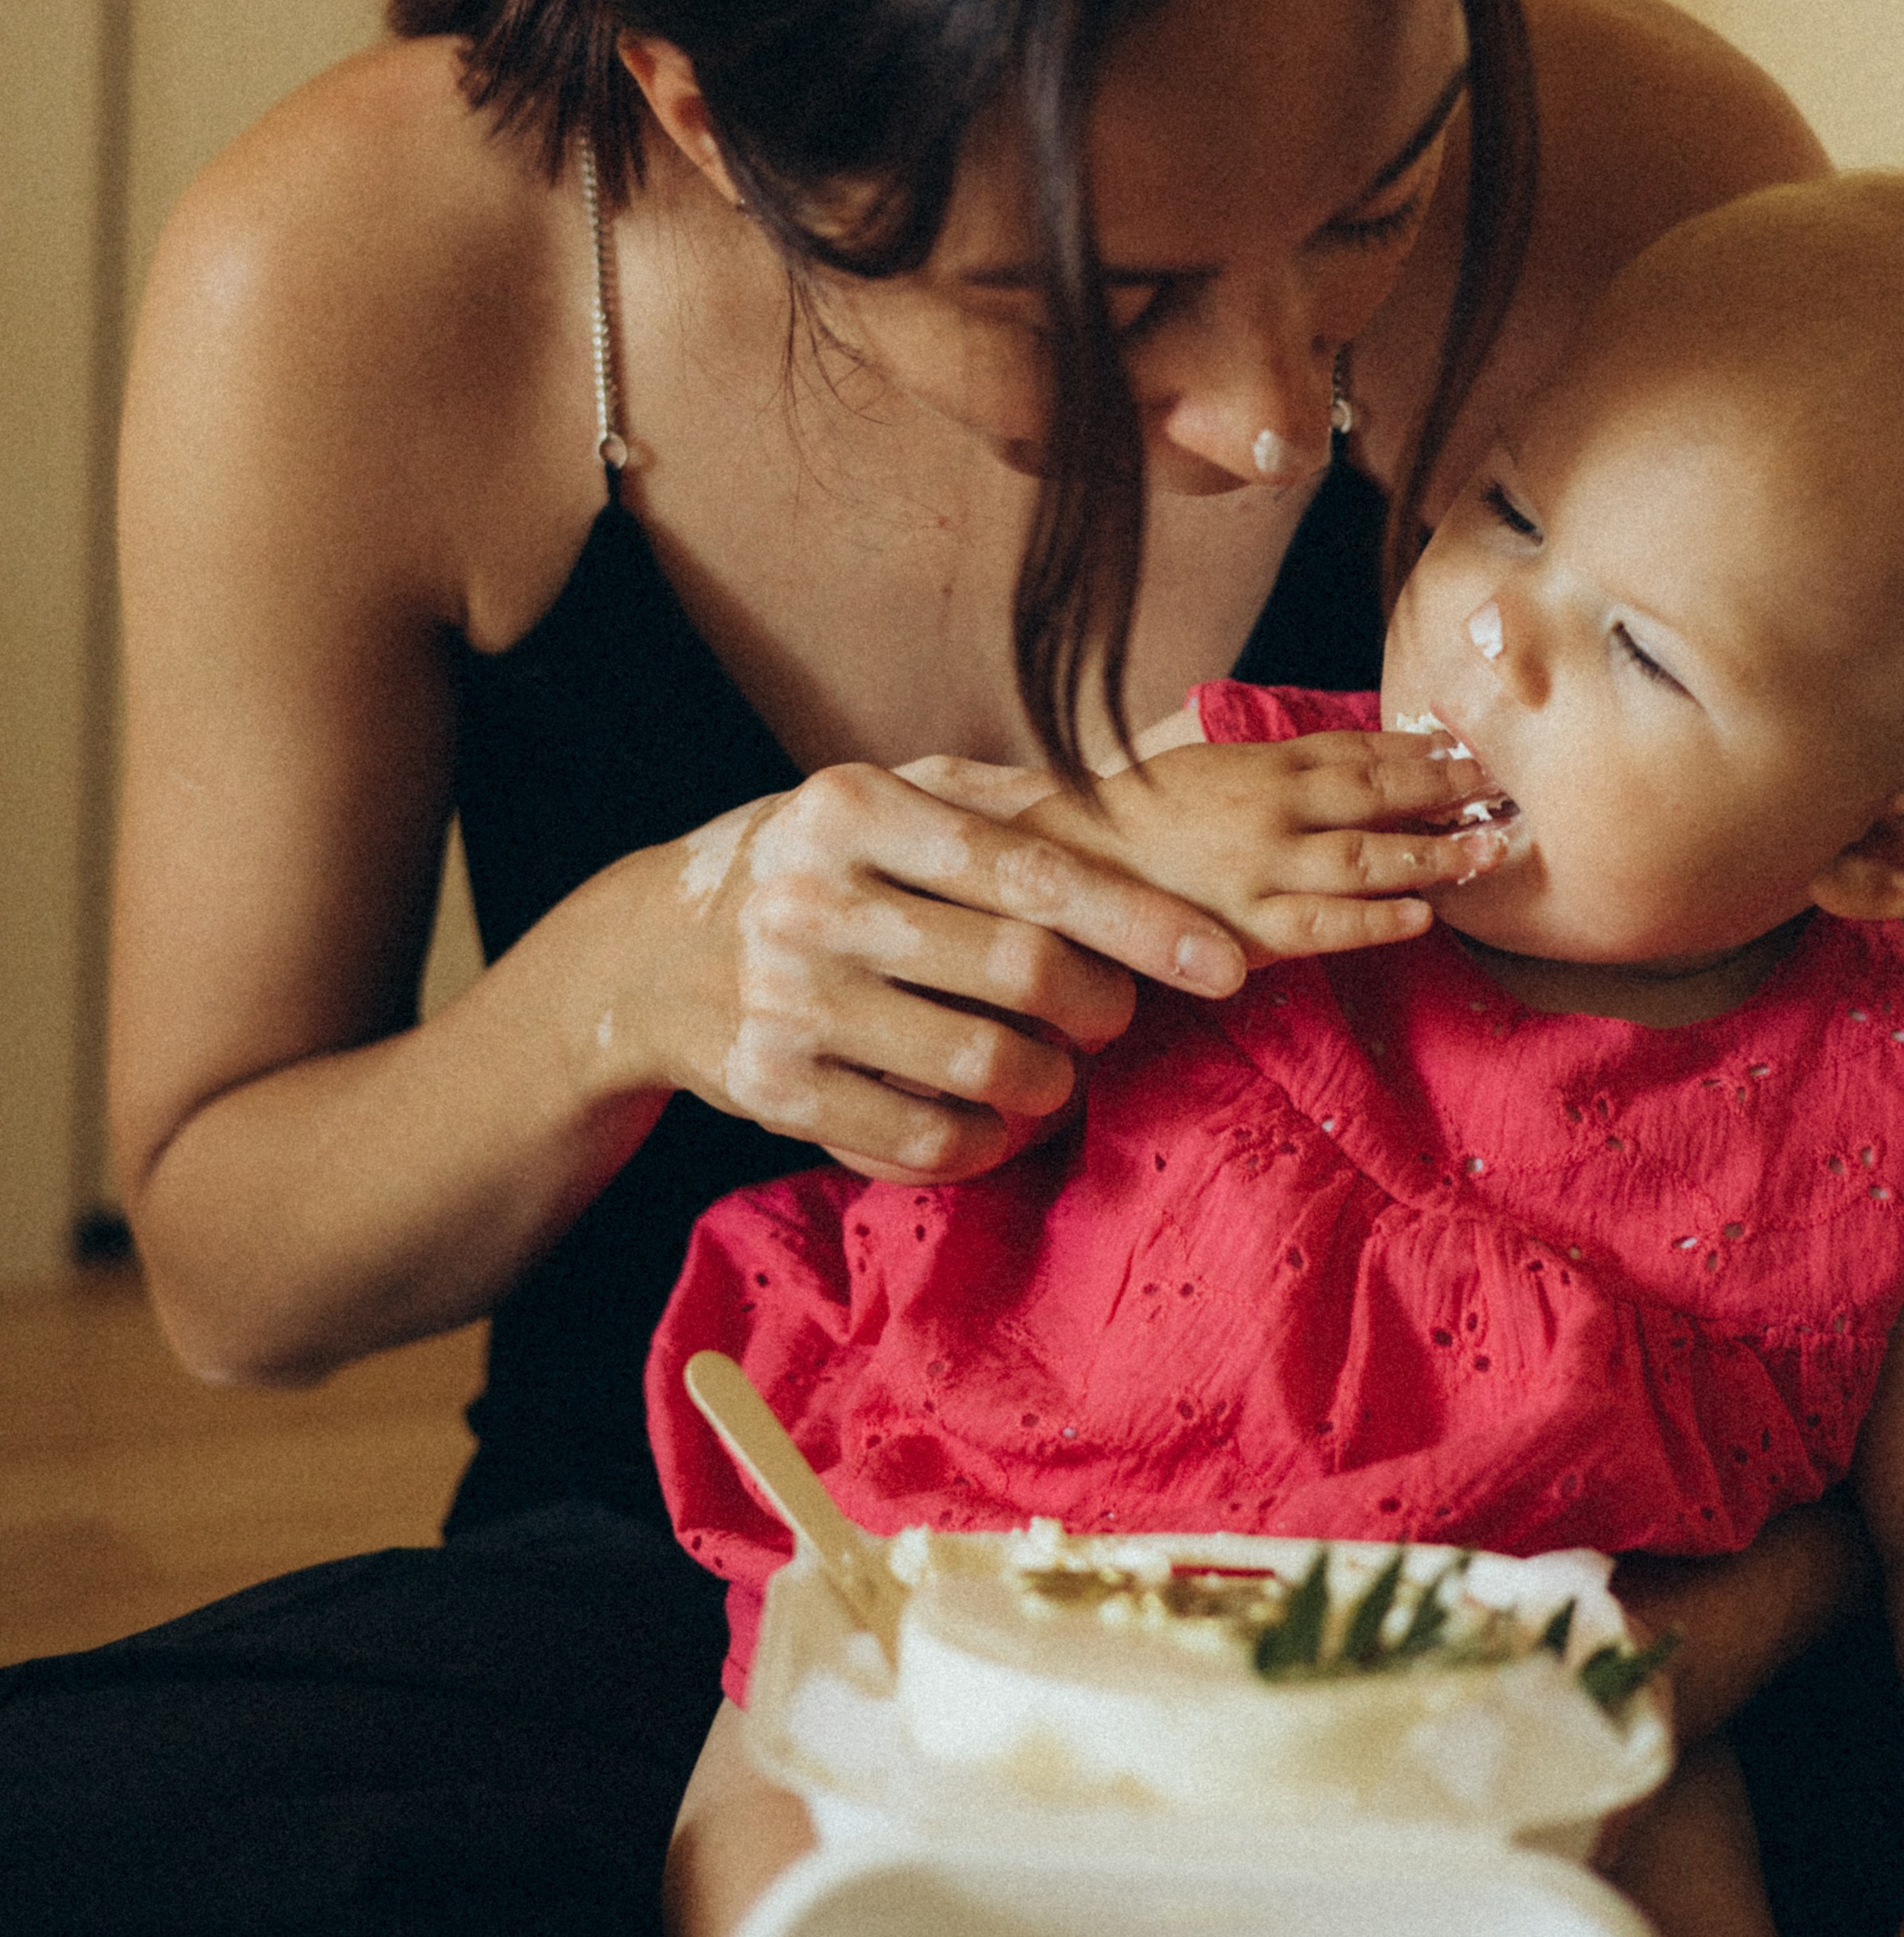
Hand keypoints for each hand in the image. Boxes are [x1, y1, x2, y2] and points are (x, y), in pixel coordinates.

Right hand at [613, 756, 1252, 1183]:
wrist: (646, 952)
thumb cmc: (809, 863)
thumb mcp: (880, 797)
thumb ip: (995, 797)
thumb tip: (1132, 792)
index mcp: (854, 807)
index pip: (1031, 870)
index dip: (1141, 922)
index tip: (1223, 963)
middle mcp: (814, 896)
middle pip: (1022, 971)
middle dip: (1101, 1006)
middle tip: (1113, 1017)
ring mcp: (787, 998)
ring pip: (982, 1066)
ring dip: (1050, 1083)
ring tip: (1052, 1070)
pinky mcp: (771, 1088)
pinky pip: (921, 1140)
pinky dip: (984, 1144)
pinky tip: (992, 1123)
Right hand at [1021, 726, 1513, 964]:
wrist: (1065, 866)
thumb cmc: (1138, 819)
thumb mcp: (1206, 769)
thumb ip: (1274, 768)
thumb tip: (1349, 761)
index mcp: (1259, 767)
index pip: (1355, 752)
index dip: (1417, 750)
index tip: (1467, 747)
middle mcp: (1269, 813)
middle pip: (1375, 795)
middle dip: (1443, 789)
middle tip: (1501, 787)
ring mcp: (1261, 872)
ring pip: (1365, 859)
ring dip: (1434, 853)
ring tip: (1488, 849)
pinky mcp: (1247, 930)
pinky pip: (1325, 925)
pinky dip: (1376, 920)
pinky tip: (1422, 917)